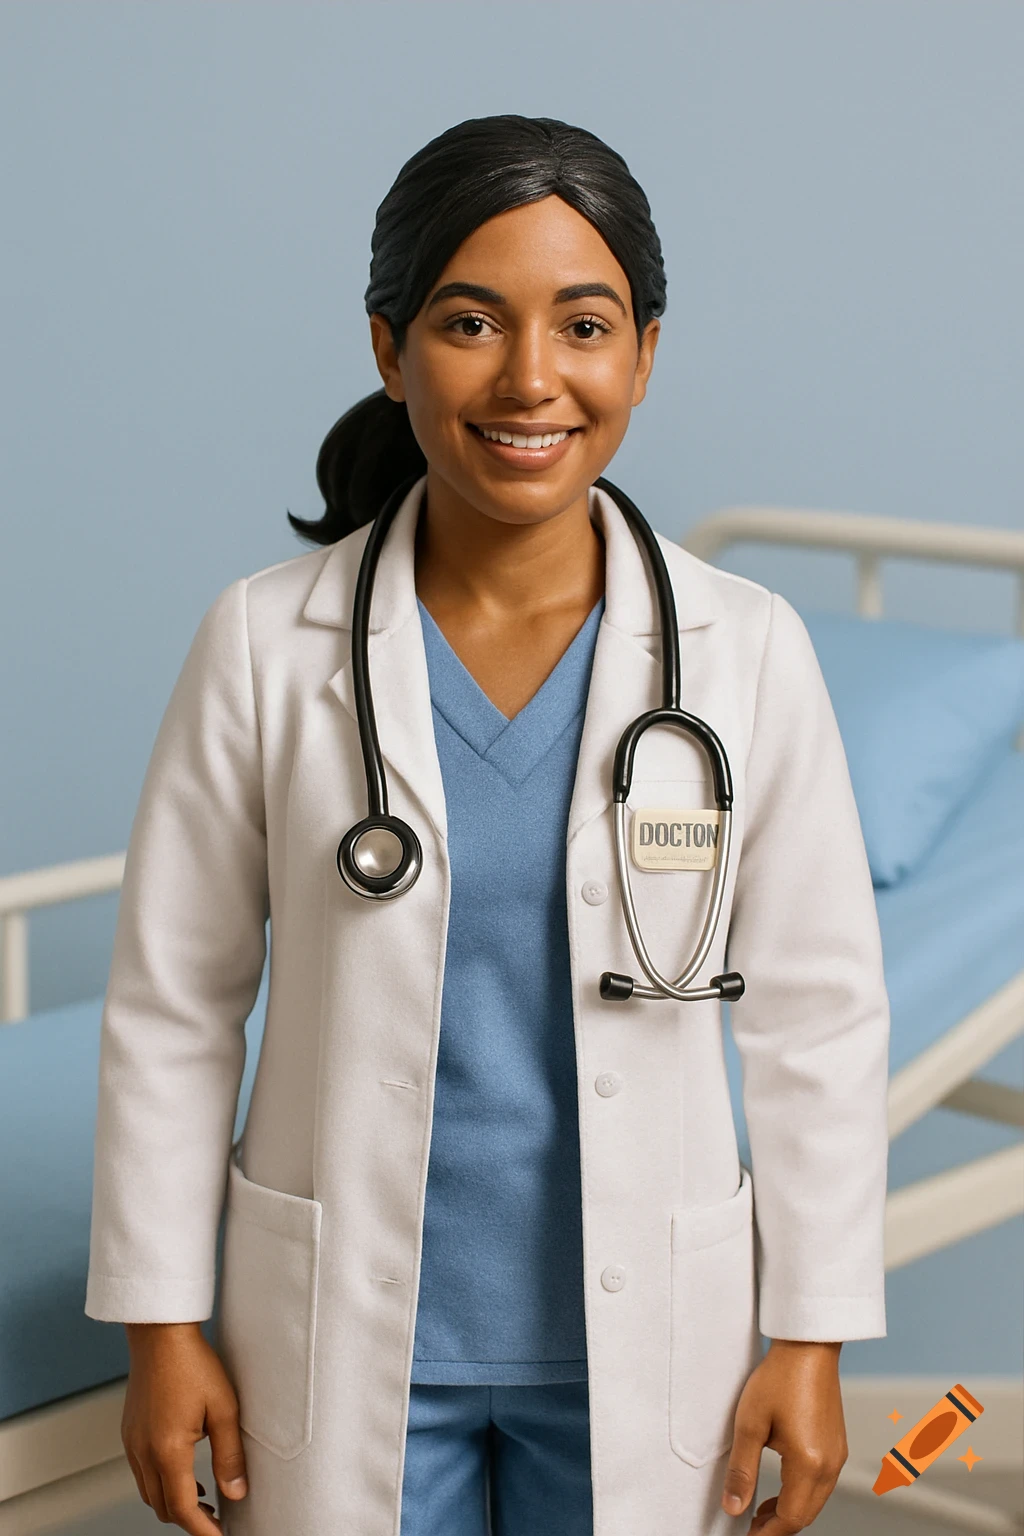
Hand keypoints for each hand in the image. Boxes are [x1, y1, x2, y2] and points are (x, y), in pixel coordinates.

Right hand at [122, 1322, 248, 1532]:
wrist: (160, 1334)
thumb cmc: (193, 1364)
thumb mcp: (224, 1408)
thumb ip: (230, 1455)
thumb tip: (236, 1492)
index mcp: (167, 1450)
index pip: (181, 1508)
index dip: (202, 1529)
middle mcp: (143, 1451)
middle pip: (161, 1506)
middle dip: (188, 1519)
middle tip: (216, 1519)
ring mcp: (132, 1442)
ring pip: (148, 1492)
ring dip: (172, 1502)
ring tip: (202, 1498)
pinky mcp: (129, 1431)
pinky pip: (141, 1471)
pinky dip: (160, 1482)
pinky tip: (182, 1470)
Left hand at [720, 1339, 847, 1532]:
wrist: (808, 1347)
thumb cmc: (779, 1378)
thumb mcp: (750, 1424)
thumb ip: (742, 1470)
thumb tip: (733, 1508)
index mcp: (809, 1464)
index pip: (790, 1518)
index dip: (766, 1534)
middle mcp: (829, 1465)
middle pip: (805, 1515)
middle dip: (778, 1528)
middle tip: (749, 1527)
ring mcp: (836, 1455)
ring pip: (814, 1501)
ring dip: (789, 1512)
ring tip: (760, 1510)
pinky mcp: (837, 1445)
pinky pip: (821, 1484)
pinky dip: (801, 1494)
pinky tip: (781, 1486)